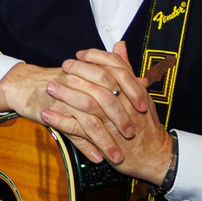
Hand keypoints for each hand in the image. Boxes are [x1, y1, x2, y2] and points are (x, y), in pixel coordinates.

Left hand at [42, 44, 173, 185]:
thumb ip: (127, 70)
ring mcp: (113, 122)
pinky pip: (78, 128)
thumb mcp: (140, 94)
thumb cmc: (146, 124)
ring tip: (49, 88)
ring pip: (87, 104)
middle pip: (98, 82)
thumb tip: (119, 45)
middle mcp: (124, 104)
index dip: (95, 57)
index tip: (80, 54)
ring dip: (66, 95)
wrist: (154, 155)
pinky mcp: (104, 140)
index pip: (114, 66)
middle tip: (62, 67)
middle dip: (78, 72)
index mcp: (133, 91)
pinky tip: (47, 115)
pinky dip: (61, 121)